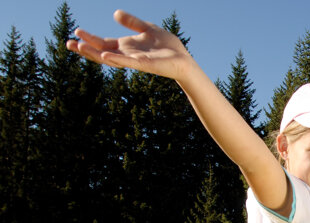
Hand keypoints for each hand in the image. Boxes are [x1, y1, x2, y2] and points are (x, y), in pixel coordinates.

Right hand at [66, 10, 194, 80]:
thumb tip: (115, 13)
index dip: (89, 39)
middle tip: (68, 43)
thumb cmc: (167, 46)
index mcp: (126, 46)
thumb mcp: (147, 28)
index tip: (75, 32)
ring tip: (79, 48)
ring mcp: (134, 61)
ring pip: (110, 58)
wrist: (183, 59)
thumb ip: (132, 22)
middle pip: (101, 52)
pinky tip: (104, 55)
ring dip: (94, 54)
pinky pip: (127, 62)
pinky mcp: (144, 64)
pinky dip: (115, 59)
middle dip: (85, 48)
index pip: (103, 43)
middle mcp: (127, 55)